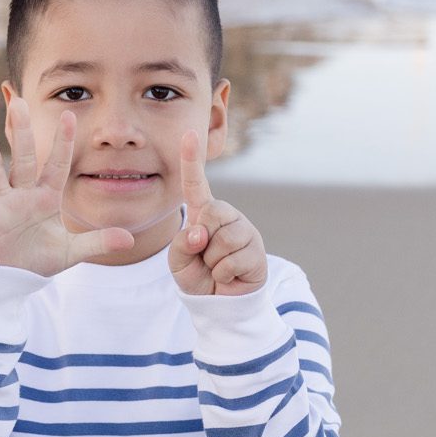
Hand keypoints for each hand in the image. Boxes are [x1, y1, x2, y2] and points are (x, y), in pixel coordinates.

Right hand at [0, 100, 137, 274]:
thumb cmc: (38, 260)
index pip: (57, 166)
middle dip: (22, 131)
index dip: (64, 144)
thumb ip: (97, 242)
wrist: (10, 280)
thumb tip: (130, 240)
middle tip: (20, 100)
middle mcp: (22, 194)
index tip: (71, 116)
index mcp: (46, 198)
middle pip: (23, 158)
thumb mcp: (71, 252)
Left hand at [169, 132, 267, 295]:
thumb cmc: (198, 276)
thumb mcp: (178, 260)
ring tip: (218, 267)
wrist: (220, 303)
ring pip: (222, 240)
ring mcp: (244, 230)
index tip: (188, 133)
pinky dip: (223, 274)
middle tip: (206, 258)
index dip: (191, 159)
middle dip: (202, 243)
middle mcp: (226, 215)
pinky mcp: (257, 250)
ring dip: (212, 261)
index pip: (195, 184)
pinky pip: (231, 261)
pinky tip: (230, 275)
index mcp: (204, 212)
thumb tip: (202, 233)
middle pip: (211, 214)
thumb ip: (182, 243)